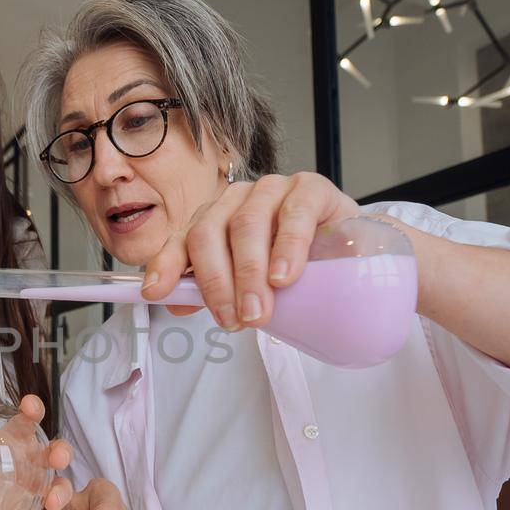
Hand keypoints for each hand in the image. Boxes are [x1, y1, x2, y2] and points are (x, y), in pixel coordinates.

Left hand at [0, 394, 72, 509]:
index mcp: (15, 439)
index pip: (28, 421)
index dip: (33, 411)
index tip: (30, 405)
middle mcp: (31, 461)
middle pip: (54, 452)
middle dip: (60, 453)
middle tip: (56, 457)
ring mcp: (33, 486)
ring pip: (56, 486)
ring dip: (58, 493)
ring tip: (51, 502)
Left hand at [142, 173, 360, 330]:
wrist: (353, 256)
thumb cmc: (296, 270)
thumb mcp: (252, 286)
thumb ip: (216, 291)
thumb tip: (176, 303)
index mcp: (216, 220)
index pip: (182, 239)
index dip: (167, 265)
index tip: (156, 292)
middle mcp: (238, 200)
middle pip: (210, 233)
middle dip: (217, 282)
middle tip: (233, 320)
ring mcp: (273, 189)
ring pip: (247, 224)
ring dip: (249, 272)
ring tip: (258, 310)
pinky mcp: (311, 188)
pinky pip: (294, 213)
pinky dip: (287, 246)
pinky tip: (284, 276)